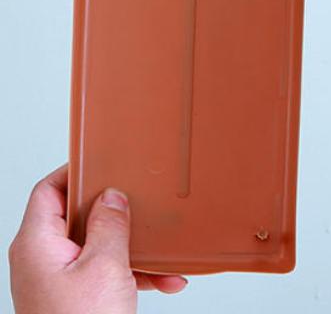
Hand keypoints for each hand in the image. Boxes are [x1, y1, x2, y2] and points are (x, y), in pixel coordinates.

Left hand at [9, 165, 187, 313]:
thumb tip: (112, 196)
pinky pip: (105, 272)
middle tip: (139, 197)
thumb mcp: (105, 265)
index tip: (104, 160)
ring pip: (98, 246)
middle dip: (117, 212)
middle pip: (78, 216)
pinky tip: (165, 280)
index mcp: (37, 244)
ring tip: (163, 252)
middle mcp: (42, 259)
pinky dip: (134, 273)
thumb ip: (110, 223)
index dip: (75, 172)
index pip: (48, 190)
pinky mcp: (75, 299)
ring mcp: (58, 281)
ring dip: (133, 248)